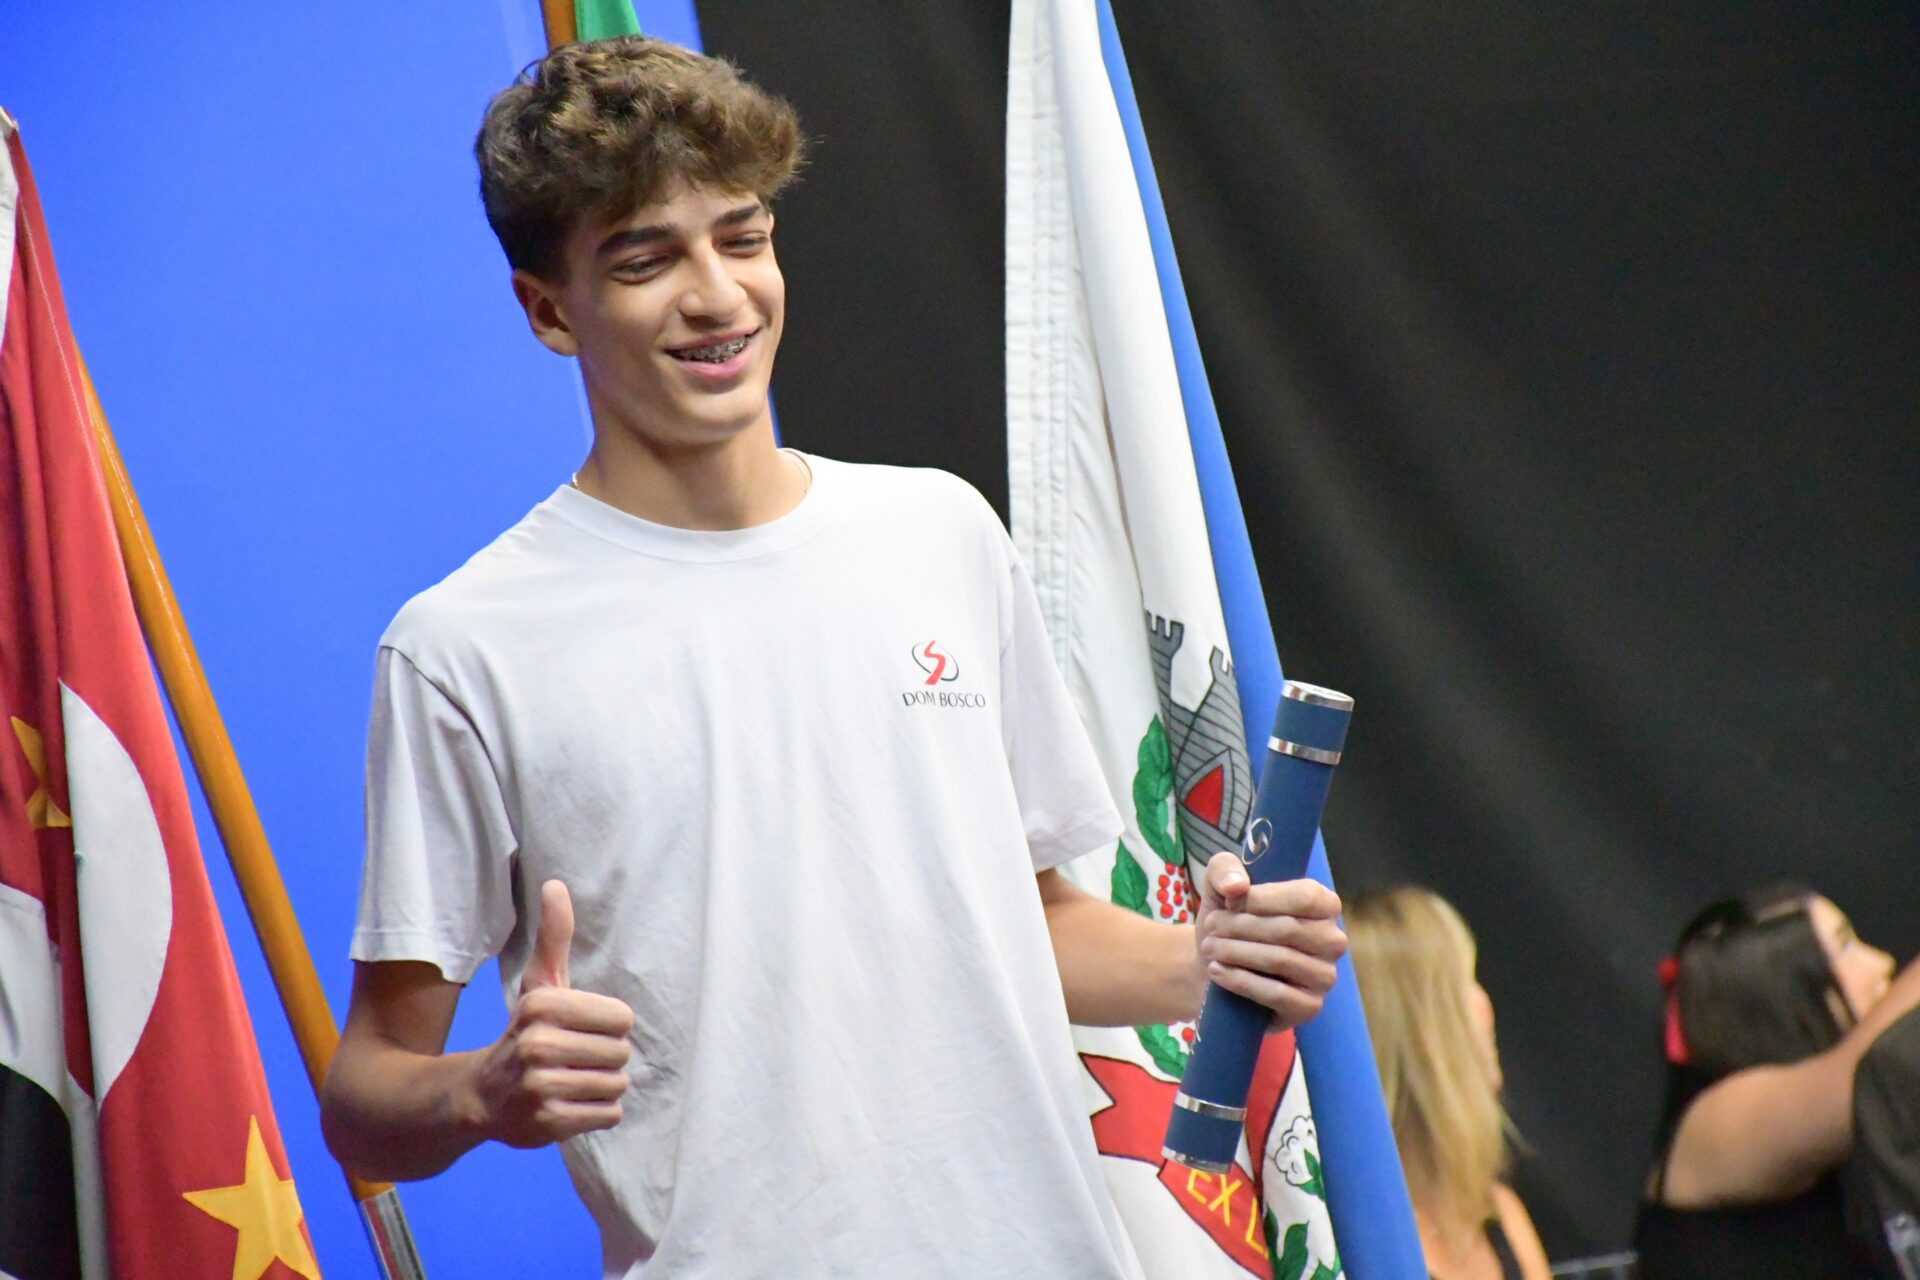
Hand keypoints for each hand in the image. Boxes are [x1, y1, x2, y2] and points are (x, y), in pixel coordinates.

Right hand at [464, 880, 634, 1147]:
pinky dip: (597, 1113)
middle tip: (575, 1059)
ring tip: (572, 1082)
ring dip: (603, 1087)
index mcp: (543, 1004)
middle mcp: (538, 1044)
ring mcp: (540, 1087)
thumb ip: (554, 936)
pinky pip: (608, 1115)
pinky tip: (570, 1105)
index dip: (608, 1026)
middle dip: (606, 1058)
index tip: (580, 1030)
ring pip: (616, 1085)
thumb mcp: (539, 983)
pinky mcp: (546, 1124)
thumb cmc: (525, 1032)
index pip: (622, 1018)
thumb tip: (555, 884)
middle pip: (622, 1053)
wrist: (480, 1096)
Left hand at [1194, 851, 1345, 1030]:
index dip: (1266, 898)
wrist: (1212, 968)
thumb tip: (1237, 886)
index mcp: (1324, 905)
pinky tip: (1217, 971)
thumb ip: (1225, 869)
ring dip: (1236, 952)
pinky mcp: (1309, 1007)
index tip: (1232, 900)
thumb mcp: (1219, 887)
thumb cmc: (1228, 923)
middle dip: (1241, 926)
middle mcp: (1332, 940)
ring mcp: (1324, 976)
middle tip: (1211, 926)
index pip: (1307, 897)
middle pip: (1289, 929)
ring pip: (1281, 960)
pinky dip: (1241, 981)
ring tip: (1209, 947)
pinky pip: (1277, 993)